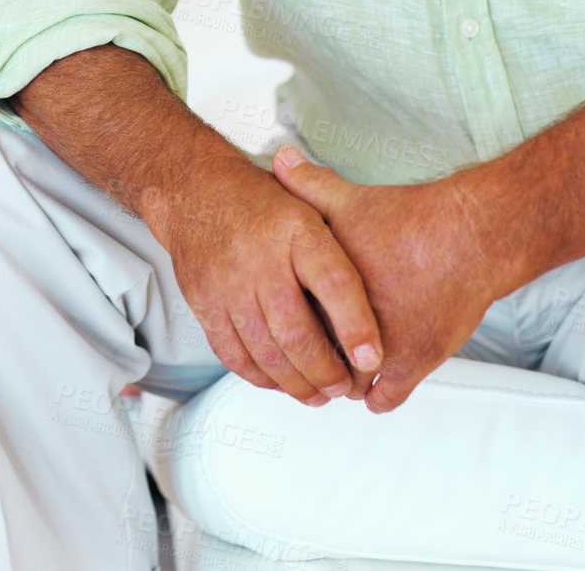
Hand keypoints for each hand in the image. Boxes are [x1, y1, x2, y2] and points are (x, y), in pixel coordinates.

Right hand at [148, 158, 383, 406]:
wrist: (198, 190)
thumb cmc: (263, 202)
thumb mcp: (309, 201)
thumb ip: (343, 236)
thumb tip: (386, 270)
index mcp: (296, 229)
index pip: (333, 282)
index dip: (356, 326)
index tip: (372, 359)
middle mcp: (260, 257)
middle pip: (295, 331)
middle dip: (325, 371)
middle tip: (345, 386)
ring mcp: (228, 283)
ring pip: (265, 351)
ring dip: (296, 383)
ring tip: (319, 394)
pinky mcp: (204, 302)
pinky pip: (233, 354)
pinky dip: (260, 377)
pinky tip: (280, 381)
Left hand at [271, 148, 499, 413]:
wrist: (466, 237)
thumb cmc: (408, 218)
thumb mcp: (348, 198)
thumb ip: (308, 182)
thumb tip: (279, 157)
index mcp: (323, 291)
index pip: (286, 324)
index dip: (286, 326)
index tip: (289, 325)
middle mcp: (346, 325)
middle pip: (314, 360)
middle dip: (313, 360)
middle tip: (314, 354)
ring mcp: (380, 350)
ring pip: (347, 385)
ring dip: (344, 380)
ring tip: (341, 368)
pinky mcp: (414, 364)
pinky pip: (385, 399)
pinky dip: (376, 396)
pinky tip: (374, 384)